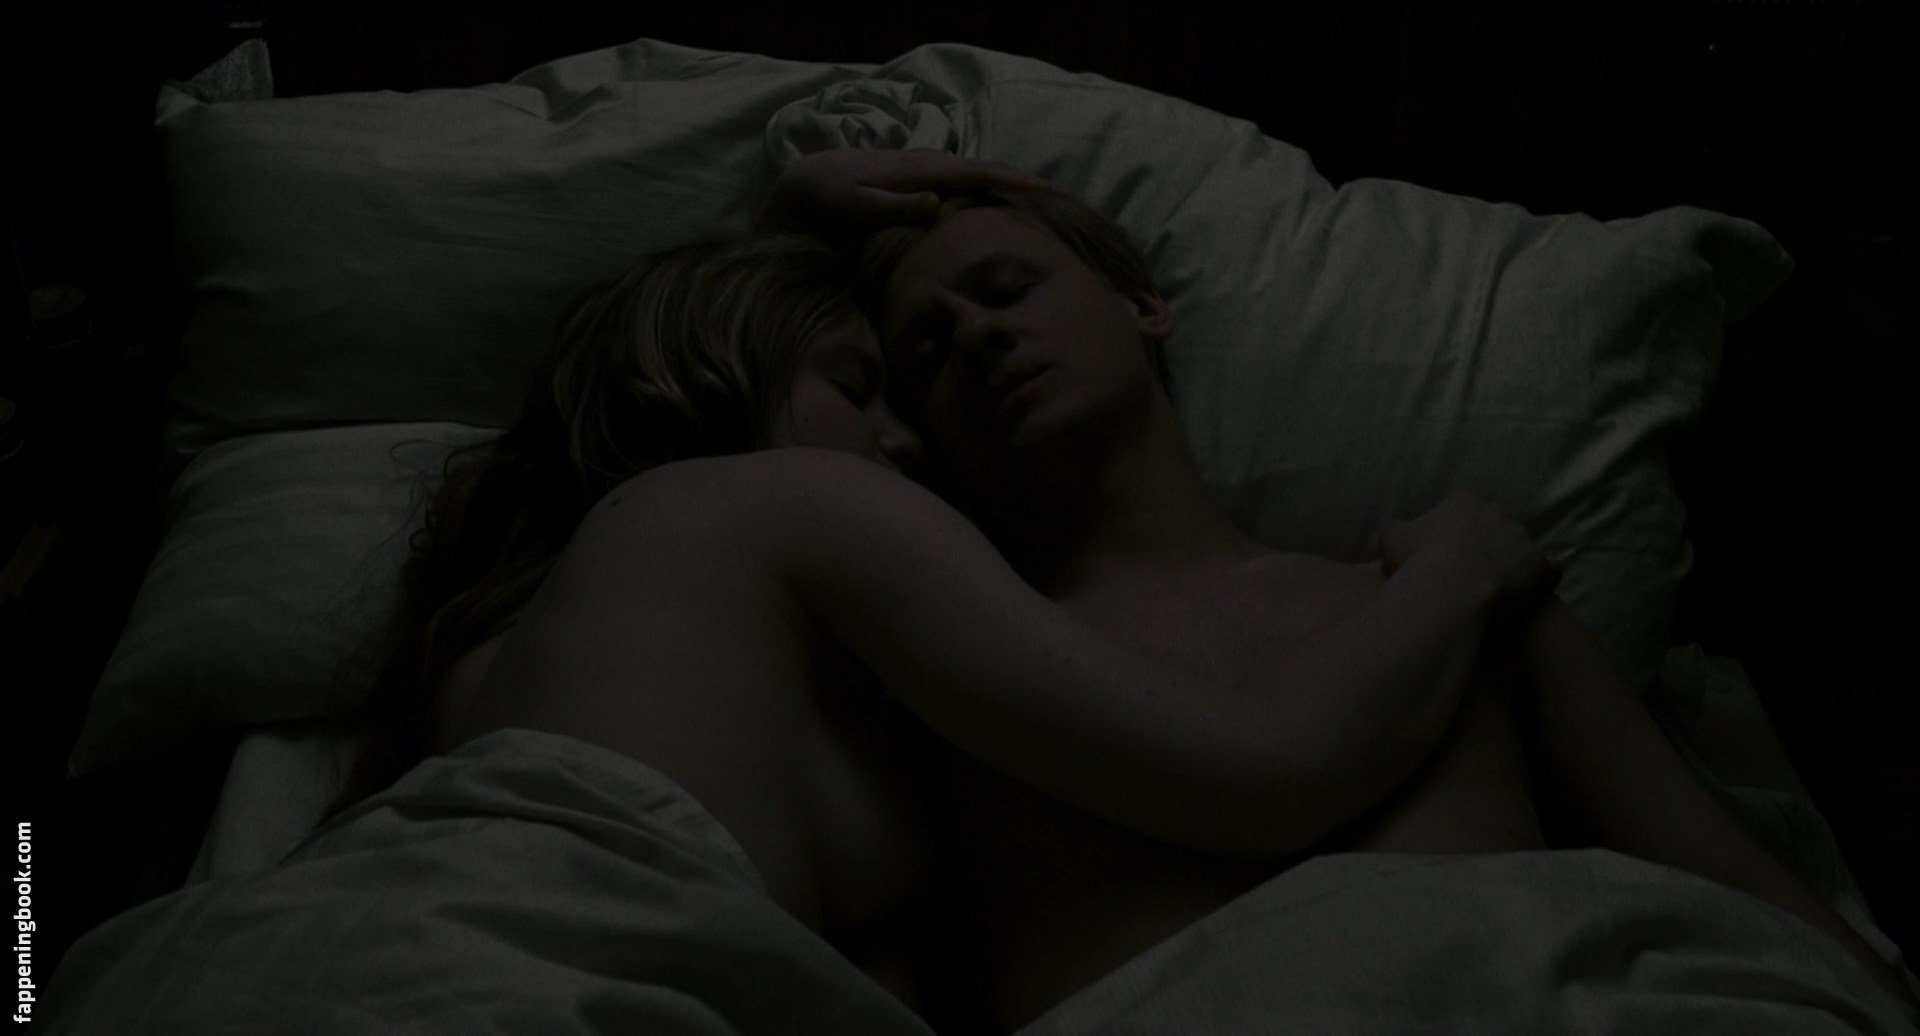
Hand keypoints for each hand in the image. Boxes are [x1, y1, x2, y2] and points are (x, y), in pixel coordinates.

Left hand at [755, 147, 1051, 237]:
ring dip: (1011, 187)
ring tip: (1044, 205)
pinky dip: (990, 190)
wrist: (809, 182)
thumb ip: (896, 206)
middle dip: (1028, 183)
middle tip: (1066, 202)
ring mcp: (928, 170)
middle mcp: (932, 165)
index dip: (1019, 184)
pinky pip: (966, 183)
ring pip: (980, 176)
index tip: (1053, 194)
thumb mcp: (858, 206)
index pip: (983, 175)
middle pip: (991, 171)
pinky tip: (1000, 205)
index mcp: (925, 171)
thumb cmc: (832, 200)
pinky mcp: (922, 179)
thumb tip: (937, 203)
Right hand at [1376, 490, 1561, 619]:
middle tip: (1472, 571)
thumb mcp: (1392, 537)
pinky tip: (1529, 593)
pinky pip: (1549, 570)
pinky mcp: (1542, 567)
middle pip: (1495, 525)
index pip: (1463, 511)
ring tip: (1497, 587)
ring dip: (1513, 562)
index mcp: (1464, 504)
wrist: (1454, 589)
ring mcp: (1524, 540)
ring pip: (1521, 547)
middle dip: (1488, 544)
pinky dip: (1541, 579)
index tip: (1446, 553)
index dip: (1455, 533)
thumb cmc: (1420, 562)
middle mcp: (1499, 514)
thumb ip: (1401, 528)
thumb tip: (1406, 532)